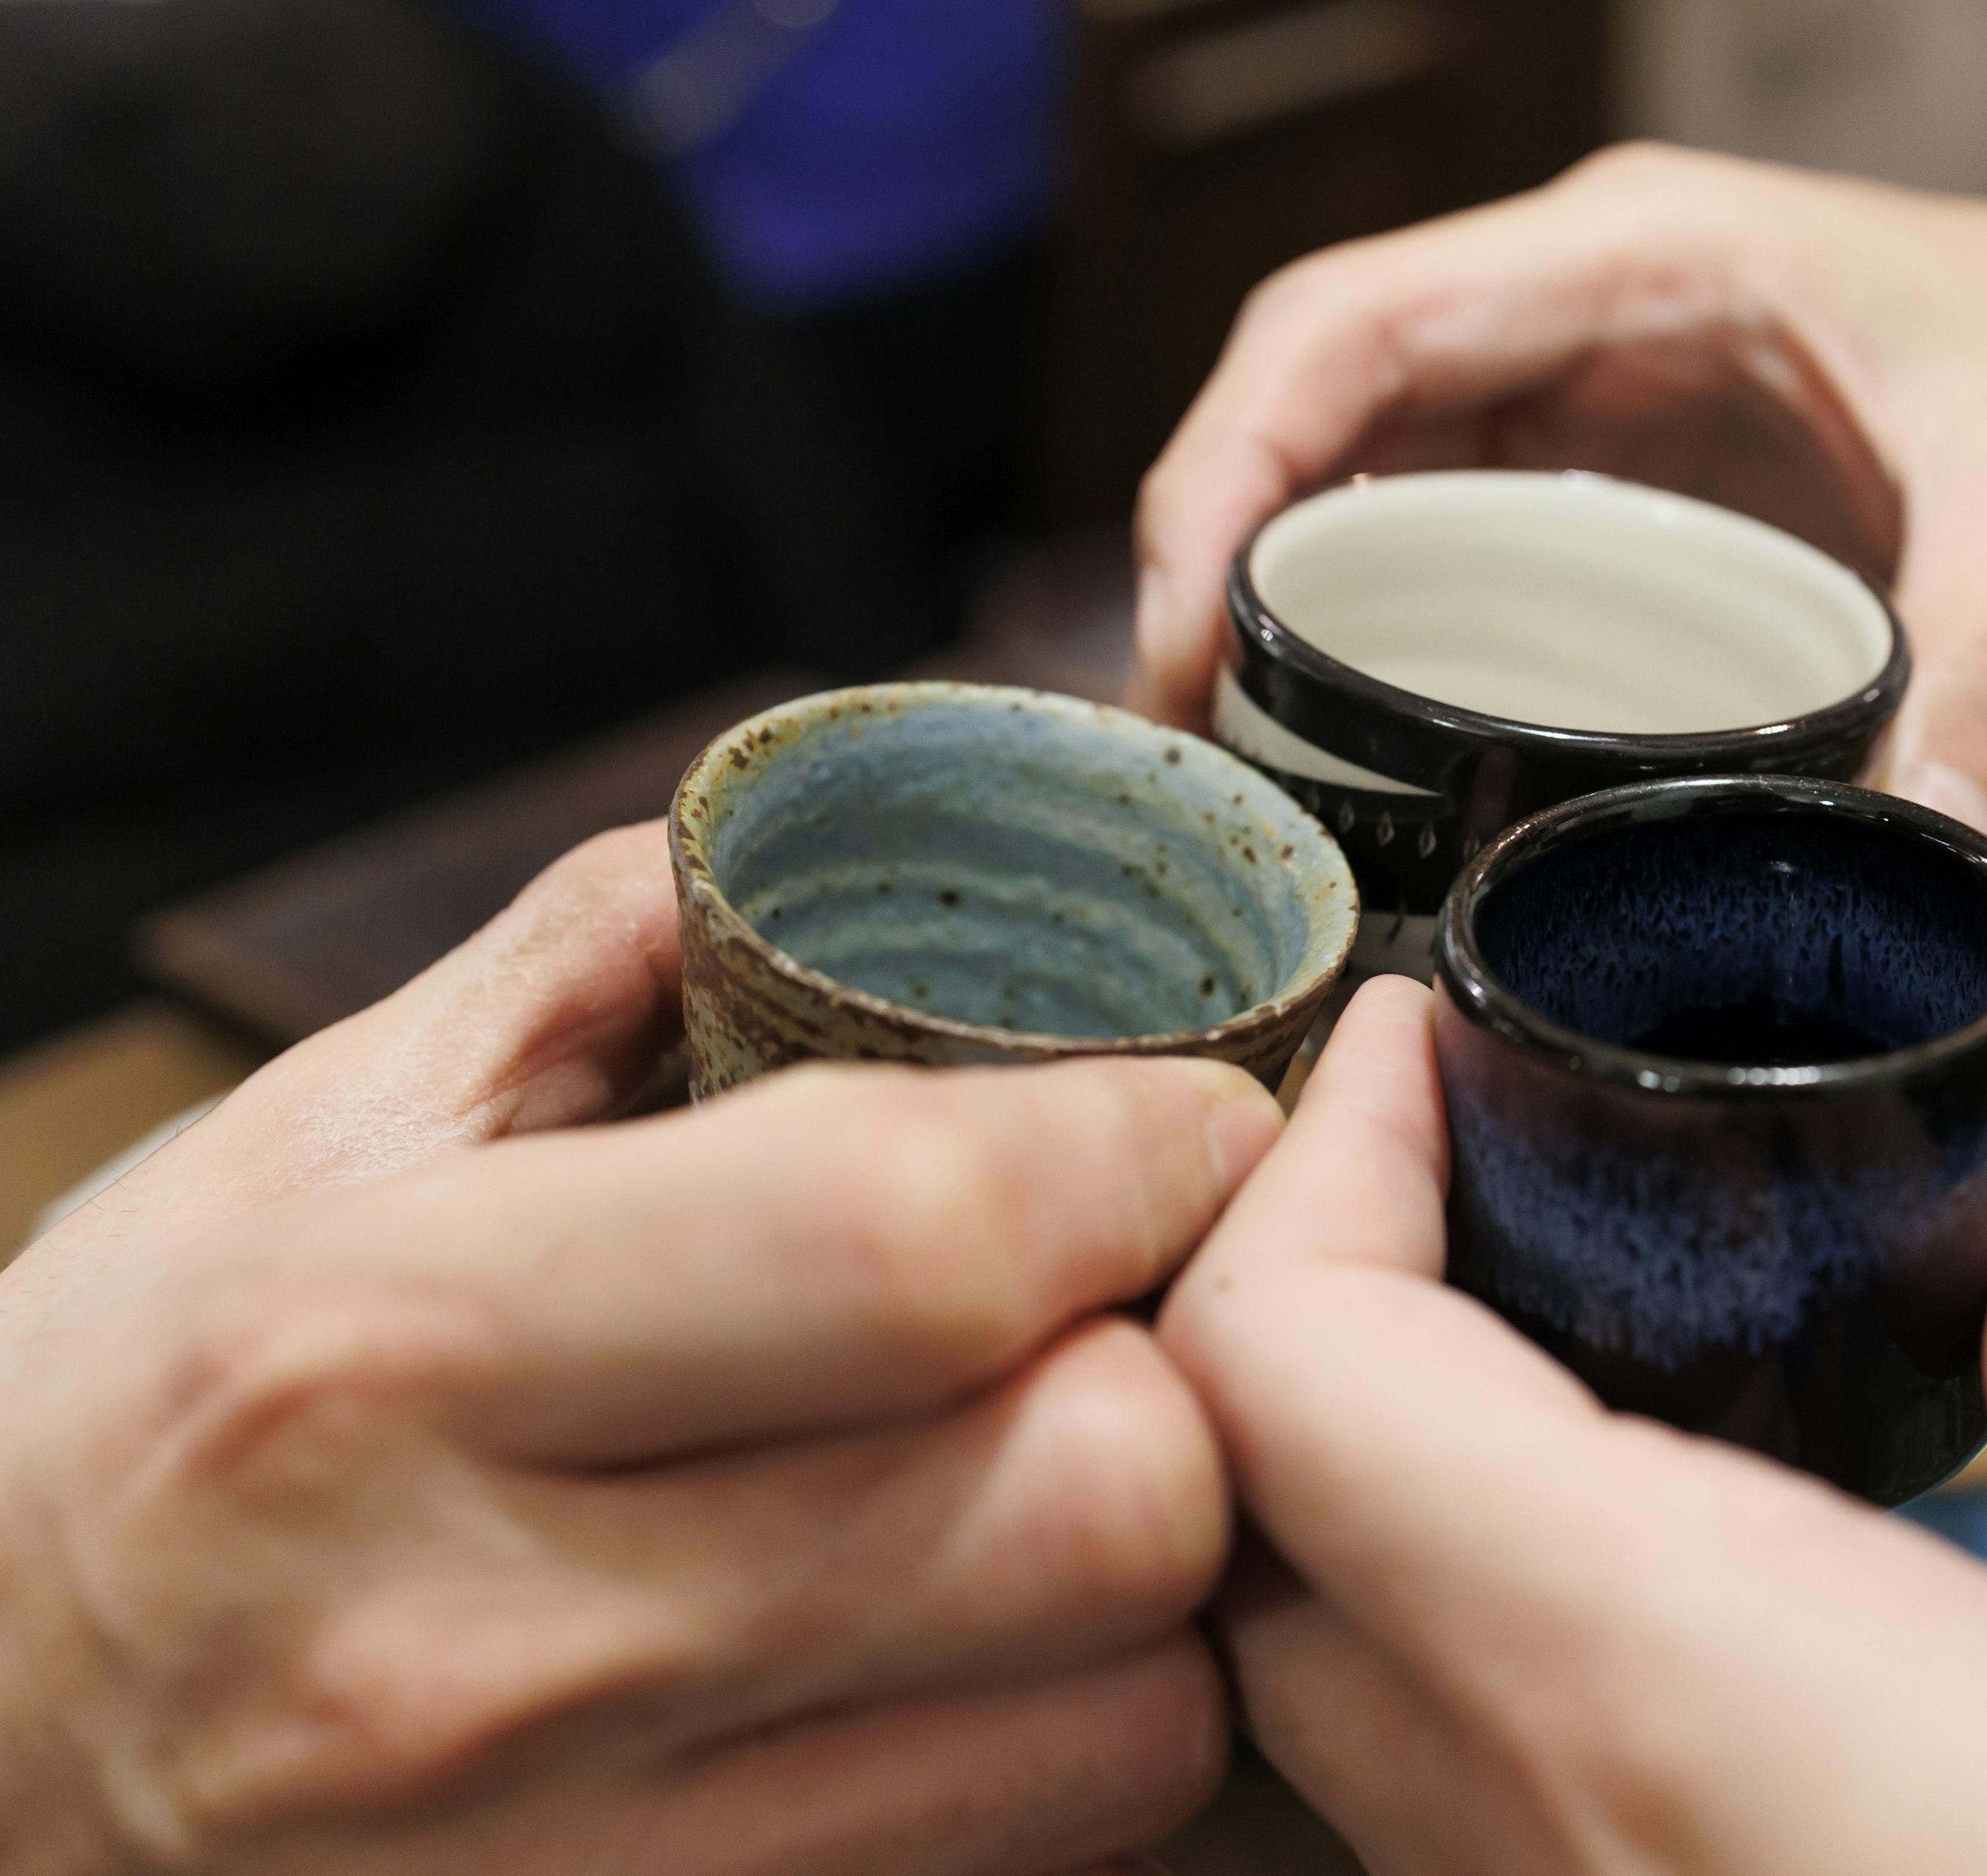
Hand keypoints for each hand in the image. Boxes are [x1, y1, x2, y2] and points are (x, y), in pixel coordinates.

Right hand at [0, 827, 1278, 1874]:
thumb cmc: (91, 1451)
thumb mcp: (284, 1162)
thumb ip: (587, 967)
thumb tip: (860, 845)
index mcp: (387, 1359)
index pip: (928, 1237)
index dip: (1140, 1154)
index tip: (1190, 1119)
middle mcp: (487, 1655)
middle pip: (1105, 1504)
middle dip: (1172, 1373)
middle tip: (1117, 1315)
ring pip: (1122, 1728)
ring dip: (1142, 1592)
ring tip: (1034, 1493)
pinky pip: (1030, 1870)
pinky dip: (1054, 1752)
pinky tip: (950, 1663)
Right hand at [1128, 142, 1986, 831]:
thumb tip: (1916, 865)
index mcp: (1640, 255)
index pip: (1353, 328)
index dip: (1227, 469)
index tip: (1173, 633)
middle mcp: (1574, 296)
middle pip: (1308, 396)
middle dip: (1207, 555)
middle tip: (1183, 754)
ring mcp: (1573, 370)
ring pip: (1349, 460)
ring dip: (1267, 592)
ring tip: (1235, 767)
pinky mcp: (1595, 450)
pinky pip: (1429, 513)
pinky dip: (1364, 612)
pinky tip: (1347, 733)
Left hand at [1159, 979, 1986, 1873]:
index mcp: (1690, 1696)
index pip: (1292, 1384)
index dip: (1307, 1173)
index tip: (1417, 1050)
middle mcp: (1557, 1851)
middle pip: (1251, 1531)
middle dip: (1300, 1297)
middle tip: (1454, 1149)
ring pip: (1316, 1684)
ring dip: (1358, 1465)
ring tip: (1528, 1300)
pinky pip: (1443, 1805)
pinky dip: (1452, 1620)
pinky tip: (1634, 1532)